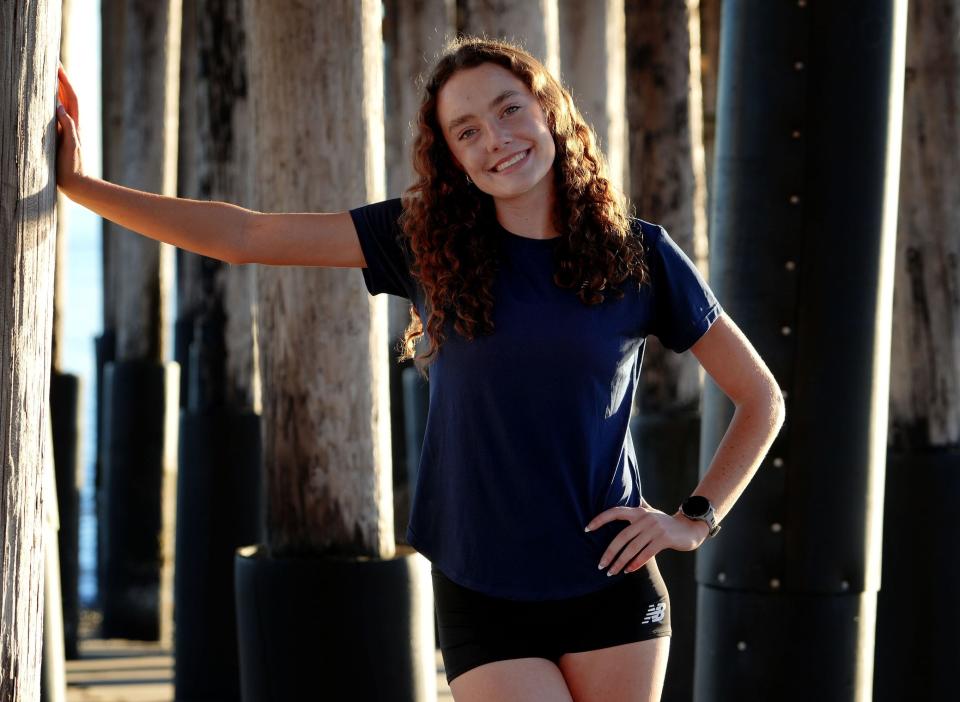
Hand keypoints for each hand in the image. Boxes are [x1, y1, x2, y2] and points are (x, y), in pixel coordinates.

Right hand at [55, 61, 84, 191]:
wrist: (76, 183)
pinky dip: (50, 102)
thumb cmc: (73, 167)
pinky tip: (43, 97)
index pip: (71, 97)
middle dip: (60, 78)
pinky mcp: (60, 135)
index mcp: (74, 123)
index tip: (57, 65)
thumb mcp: (71, 147)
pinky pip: (54, 114)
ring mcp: (65, 128)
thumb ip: (68, 128)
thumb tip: (60, 108)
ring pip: (61, 103)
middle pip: (67, 96)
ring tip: (46, 72)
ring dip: (56, 88)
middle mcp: (71, 123)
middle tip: (51, 61)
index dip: (65, 81)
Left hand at [586, 500, 709, 575]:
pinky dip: (635, 563)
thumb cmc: (664, 523)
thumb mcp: (649, 513)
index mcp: (638, 511)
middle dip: (609, 552)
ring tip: (612, 572)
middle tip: (600, 565)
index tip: (586, 529)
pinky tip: (628, 570)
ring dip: (620, 562)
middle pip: (622, 536)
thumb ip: (635, 509)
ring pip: (633, 548)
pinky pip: (646, 553)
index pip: (614, 512)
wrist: (688, 528)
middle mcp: (645, 517)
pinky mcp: (664, 539)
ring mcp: (655, 528)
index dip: (600, 519)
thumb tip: (618, 502)